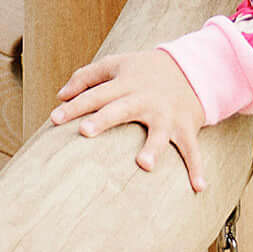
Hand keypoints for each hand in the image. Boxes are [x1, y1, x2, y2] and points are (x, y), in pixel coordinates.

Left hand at [49, 48, 204, 188]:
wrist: (192, 67)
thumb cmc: (145, 70)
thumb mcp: (116, 64)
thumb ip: (86, 77)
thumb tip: (60, 95)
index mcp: (125, 83)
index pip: (95, 94)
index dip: (74, 106)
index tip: (54, 119)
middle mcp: (145, 98)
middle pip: (121, 109)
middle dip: (104, 119)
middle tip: (85, 131)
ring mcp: (166, 114)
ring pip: (159, 133)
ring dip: (153, 148)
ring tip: (144, 165)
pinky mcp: (186, 126)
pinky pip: (191, 149)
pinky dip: (196, 167)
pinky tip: (198, 187)